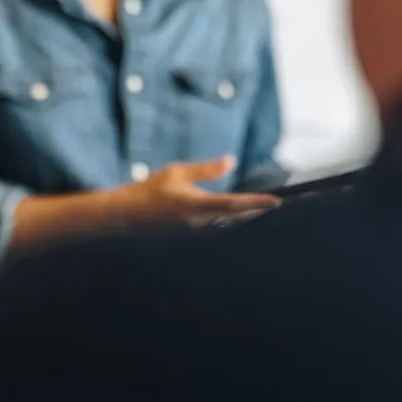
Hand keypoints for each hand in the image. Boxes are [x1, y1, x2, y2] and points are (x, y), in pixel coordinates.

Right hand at [110, 156, 280, 226]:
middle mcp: (198, 224)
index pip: (233, 204)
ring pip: (228, 227)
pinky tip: (239, 219)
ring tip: (262, 211)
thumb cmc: (149, 191)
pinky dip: (230, 224)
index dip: (257, 203)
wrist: (124, 216)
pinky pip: (217, 231)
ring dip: (245, 219)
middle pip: (237, 219)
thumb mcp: (176, 172)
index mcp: (195, 205)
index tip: (277, 201)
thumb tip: (231, 161)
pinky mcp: (191, 240)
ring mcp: (195, 235)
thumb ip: (206, 170)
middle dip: (257, 212)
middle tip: (277, 206)